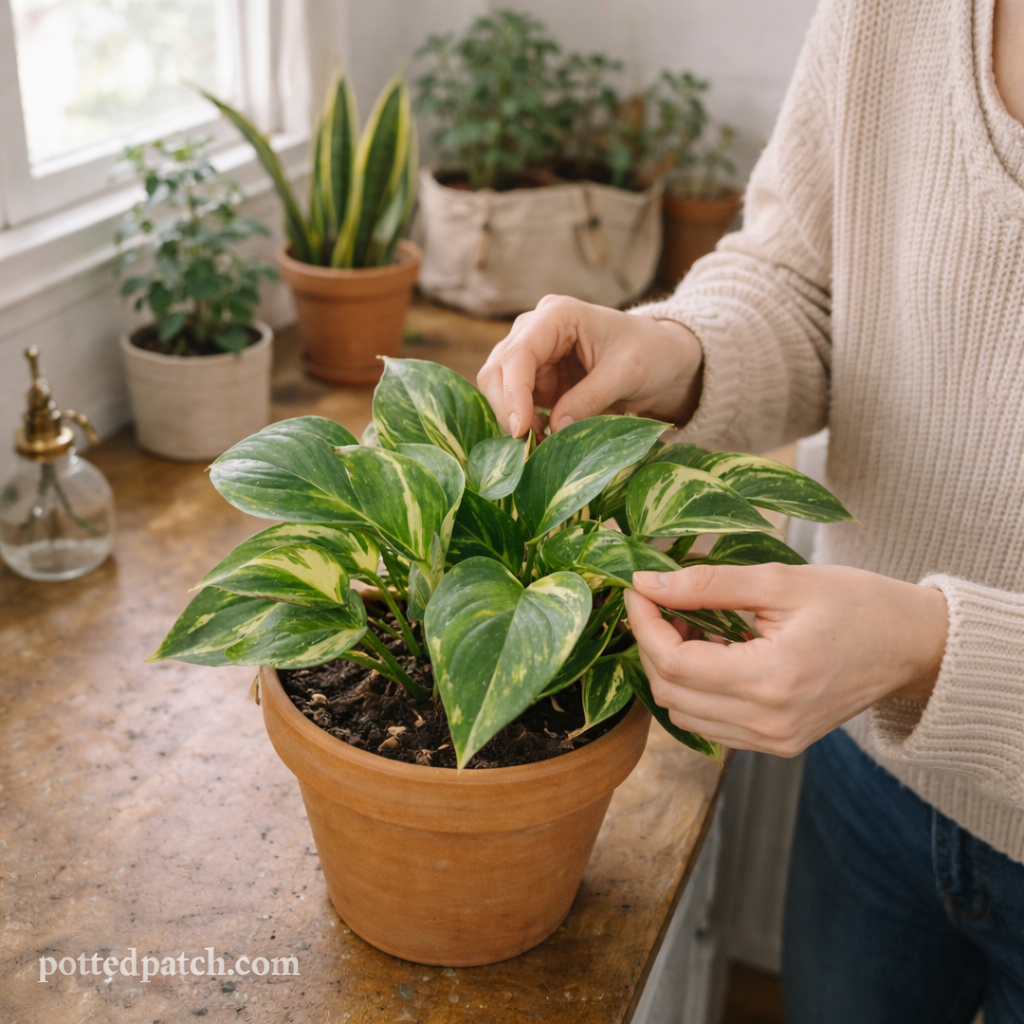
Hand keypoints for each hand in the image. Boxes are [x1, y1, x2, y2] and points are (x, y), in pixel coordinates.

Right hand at [477, 295, 703, 437]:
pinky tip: (543, 438)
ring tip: (540, 443)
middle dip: (507, 408)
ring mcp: (534, 355)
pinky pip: (517, 404)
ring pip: (499, 389)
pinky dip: (524, 424)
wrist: (662, 358)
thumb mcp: (627, 373)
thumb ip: (590, 398)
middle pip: (497, 370)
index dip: (513, 393)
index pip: (519, 354)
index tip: (520, 430)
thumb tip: (555, 428)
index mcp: (556, 315)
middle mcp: (535, 330)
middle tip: (527, 444)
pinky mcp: (537, 379)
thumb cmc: (650, 353)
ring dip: (513, 419)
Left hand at [622, 563, 948, 756]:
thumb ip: (709, 584)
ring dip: (671, 669)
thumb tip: (648, 582)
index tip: (638, 588)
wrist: (912, 646)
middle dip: (652, 644)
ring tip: (690, 624)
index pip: (675, 663)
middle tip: (661, 600)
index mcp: (773, 679)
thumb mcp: (780, 581)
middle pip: (670, 693)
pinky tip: (712, 652)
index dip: (645, 624)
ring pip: (684, 714)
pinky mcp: (778, 744)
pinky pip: (711, 725)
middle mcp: (769, 723)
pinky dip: (695, 690)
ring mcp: (774, 741)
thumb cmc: (855, 603)